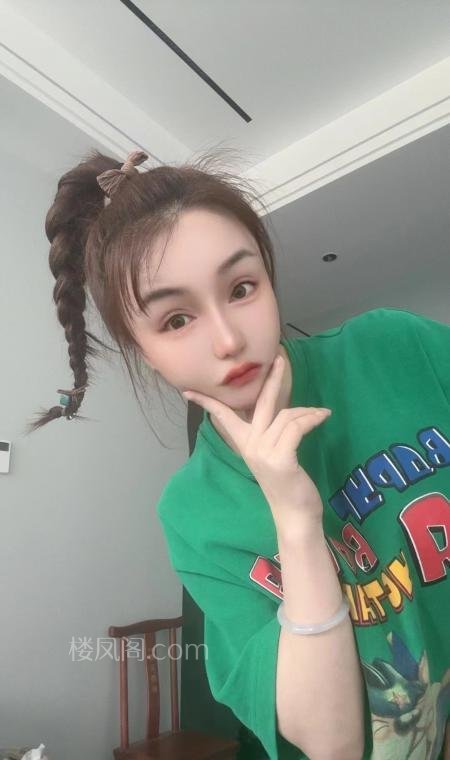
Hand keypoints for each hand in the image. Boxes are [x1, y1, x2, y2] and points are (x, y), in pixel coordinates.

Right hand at [182, 353, 331, 529]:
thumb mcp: (273, 454)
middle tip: (280, 358)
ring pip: (287, 415)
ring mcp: (264, 452)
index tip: (188, 390)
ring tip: (320, 414)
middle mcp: (251, 445)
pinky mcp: (281, 459)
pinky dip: (312, 419)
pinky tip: (323, 417)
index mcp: (245, 443)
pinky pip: (296, 427)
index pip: (222, 416)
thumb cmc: (286, 484)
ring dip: (307, 412)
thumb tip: (281, 409)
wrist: (294, 515)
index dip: (207, 401)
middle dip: (272, 378)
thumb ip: (272, 432)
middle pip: (260, 403)